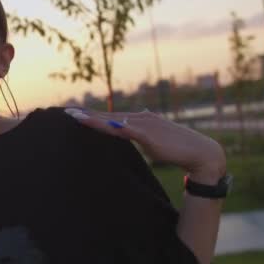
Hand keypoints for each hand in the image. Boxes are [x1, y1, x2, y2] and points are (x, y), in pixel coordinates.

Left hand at [65, 107, 226, 183]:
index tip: (71, 114)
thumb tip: (126, 130)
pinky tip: (100, 125)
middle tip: (63, 112)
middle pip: (105, 115)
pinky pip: (125, 130)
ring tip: (73, 116)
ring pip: (111, 120)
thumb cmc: (174, 148)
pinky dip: (111, 126)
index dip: (89, 115)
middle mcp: (138, 117)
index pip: (108, 116)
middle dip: (84, 114)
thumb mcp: (151, 139)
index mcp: (137, 119)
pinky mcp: (148, 134)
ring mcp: (143, 124)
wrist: (200, 152)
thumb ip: (137, 133)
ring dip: (92, 118)